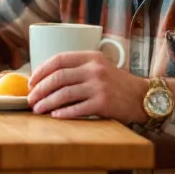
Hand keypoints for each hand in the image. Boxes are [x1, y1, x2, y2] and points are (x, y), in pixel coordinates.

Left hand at [28, 51, 147, 121]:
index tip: (30, 82)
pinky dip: (63, 113)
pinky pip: (77, 108)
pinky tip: (54, 116)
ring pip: (63, 93)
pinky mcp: (104, 103)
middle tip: (30, 99)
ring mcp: (99, 86)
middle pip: (58, 77)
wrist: (144, 96)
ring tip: (38, 109)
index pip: (58, 59)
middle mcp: (95, 69)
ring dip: (46, 103)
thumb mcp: (99, 68)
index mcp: (91, 57)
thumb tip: (44, 80)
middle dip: (39, 90)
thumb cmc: (117, 84)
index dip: (41, 71)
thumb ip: (77, 69)